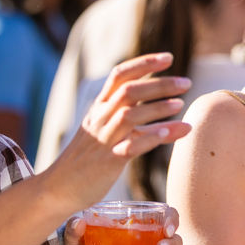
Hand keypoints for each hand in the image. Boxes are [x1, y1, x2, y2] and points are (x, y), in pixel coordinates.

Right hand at [46, 54, 191, 211]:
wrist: (58, 187)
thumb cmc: (87, 159)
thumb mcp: (105, 131)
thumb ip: (132, 117)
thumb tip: (166, 106)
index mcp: (99, 108)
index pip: (120, 75)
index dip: (144, 63)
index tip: (169, 57)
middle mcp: (100, 119)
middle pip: (129, 91)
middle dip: (159, 84)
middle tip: (186, 82)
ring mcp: (103, 140)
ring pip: (130, 115)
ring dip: (157, 108)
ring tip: (180, 104)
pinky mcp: (107, 163)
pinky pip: (130, 147)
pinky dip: (150, 138)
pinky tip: (170, 133)